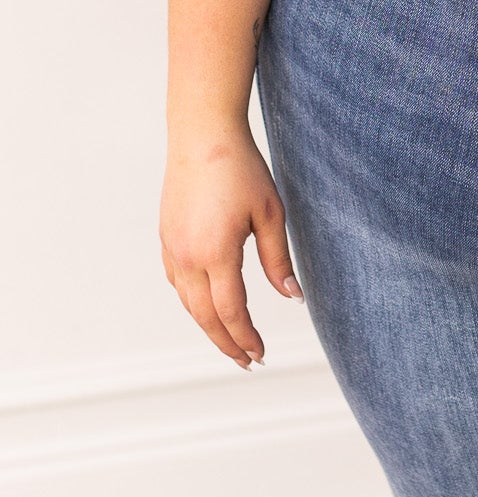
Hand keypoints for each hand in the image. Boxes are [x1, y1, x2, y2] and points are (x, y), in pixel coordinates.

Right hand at [159, 127, 300, 368]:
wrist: (202, 135)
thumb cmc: (241, 169)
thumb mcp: (270, 213)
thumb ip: (278, 259)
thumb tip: (292, 297)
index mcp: (215, 253)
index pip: (231, 311)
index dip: (246, 337)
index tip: (261, 354)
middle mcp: (187, 257)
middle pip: (205, 316)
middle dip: (227, 343)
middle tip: (248, 361)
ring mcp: (172, 248)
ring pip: (188, 302)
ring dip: (208, 326)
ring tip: (230, 340)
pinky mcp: (166, 237)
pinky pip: (176, 282)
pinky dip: (192, 302)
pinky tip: (206, 305)